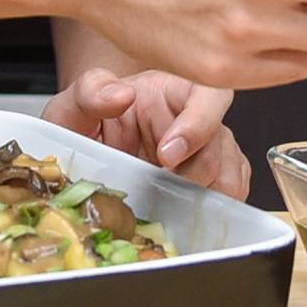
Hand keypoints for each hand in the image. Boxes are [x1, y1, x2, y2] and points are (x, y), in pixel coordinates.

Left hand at [42, 66, 248, 199]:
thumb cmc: (85, 127)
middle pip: (222, 142)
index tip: (167, 155)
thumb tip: (121, 95)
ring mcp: (205, 152)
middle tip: (169, 192)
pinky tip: (186, 216)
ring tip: (176, 209)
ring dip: (210, 195)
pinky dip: (215, 210)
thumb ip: (90, 92)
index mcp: (171, 91)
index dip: (199, 123)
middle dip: (200, 172)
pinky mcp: (207, 182)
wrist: (81, 163)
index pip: (208, 94)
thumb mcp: (74, 106)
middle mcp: (196, 119)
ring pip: (232, 172)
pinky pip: (230, 194)